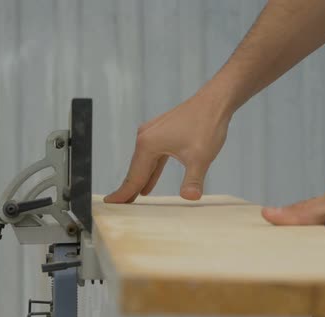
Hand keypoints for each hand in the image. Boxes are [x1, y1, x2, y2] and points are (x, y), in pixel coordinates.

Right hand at [104, 93, 231, 202]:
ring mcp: (153, 133)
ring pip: (144, 163)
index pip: (133, 176)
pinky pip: (153, 157)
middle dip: (128, 189)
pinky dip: (151, 171)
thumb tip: (190, 197)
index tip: (109, 204)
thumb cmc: (206, 125)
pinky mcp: (163, 132)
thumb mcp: (200, 158)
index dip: (123, 193)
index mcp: (148, 144)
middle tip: (117, 207)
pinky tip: (149, 184)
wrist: (215, 101)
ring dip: (139, 181)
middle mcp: (145, 137)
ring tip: (131, 199)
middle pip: (135, 169)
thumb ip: (193, 180)